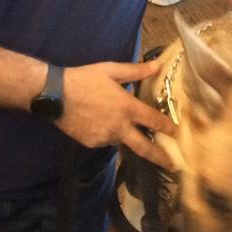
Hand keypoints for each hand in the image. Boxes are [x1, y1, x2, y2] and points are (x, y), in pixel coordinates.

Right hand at [58, 61, 176, 169]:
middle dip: (161, 158)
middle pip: (145, 147)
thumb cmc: (84, 79)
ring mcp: (105, 138)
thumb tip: (157, 65)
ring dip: (127, 138)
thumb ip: (136, 71)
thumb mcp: (111, 70)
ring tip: (123, 129)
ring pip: (122, 142)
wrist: (55, 94)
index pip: (154, 121)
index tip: (176, 133)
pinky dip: (108, 135)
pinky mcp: (91, 143)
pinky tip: (101, 124)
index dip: (167, 127)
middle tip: (173, 166)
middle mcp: (120, 127)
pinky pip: (105, 141)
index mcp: (127, 108)